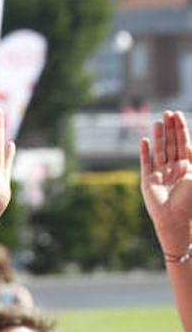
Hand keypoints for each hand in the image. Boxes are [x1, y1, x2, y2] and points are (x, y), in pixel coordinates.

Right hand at [139, 110, 191, 257]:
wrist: (174, 218)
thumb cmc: (189, 199)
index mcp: (188, 165)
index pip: (184, 142)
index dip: (181, 129)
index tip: (177, 115)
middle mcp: (174, 167)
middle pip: (171, 143)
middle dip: (170, 129)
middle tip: (167, 113)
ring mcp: (161, 173)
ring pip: (159, 150)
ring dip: (158, 137)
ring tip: (157, 122)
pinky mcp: (148, 180)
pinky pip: (146, 163)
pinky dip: (145, 152)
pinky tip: (144, 141)